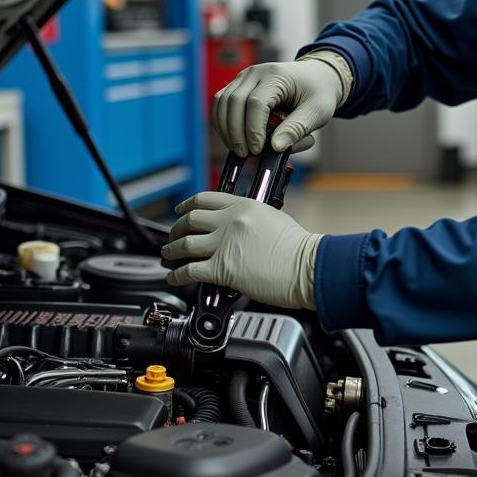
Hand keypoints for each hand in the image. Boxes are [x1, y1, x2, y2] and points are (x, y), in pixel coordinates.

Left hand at [161, 193, 321, 309]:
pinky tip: (174, 277)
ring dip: (172, 251)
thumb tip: (235, 228)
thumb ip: (249, 219)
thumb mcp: (273, 218)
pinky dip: (177, 275)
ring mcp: (224, 244)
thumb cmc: (299, 248)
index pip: (205, 199)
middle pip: (190, 220)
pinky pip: (189, 270)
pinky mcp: (222, 269)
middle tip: (174, 235)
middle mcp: (230, 221)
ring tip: (168, 255)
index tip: (182, 210)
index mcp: (243, 205)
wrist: (308, 268)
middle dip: (177, 229)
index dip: (188, 205)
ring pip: (184, 245)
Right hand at [212, 56, 347, 156]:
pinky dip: (223, 122)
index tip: (257, 149)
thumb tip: (275, 147)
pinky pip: (221, 103)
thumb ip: (297, 129)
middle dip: (236, 132)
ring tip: (239, 149)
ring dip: (226, 129)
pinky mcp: (238, 85)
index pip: (256, 102)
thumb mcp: (317, 112)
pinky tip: (233, 138)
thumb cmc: (318, 93)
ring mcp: (244, 77)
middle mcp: (256, 72)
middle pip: (234, 101)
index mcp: (277, 75)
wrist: (317, 76)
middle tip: (246, 154)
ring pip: (222, 102)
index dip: (253, 129)